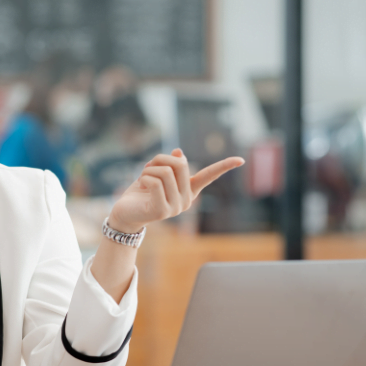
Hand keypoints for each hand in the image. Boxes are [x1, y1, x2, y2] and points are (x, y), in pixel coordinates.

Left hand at [108, 149, 244, 233]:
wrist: (125, 213)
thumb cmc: (141, 192)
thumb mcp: (157, 174)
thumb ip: (169, 165)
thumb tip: (179, 151)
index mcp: (188, 190)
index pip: (209, 176)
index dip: (224, 166)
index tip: (240, 160)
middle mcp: (187, 200)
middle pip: (179, 164)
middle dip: (160, 159)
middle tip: (148, 166)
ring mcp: (176, 207)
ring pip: (166, 172)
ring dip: (149, 169)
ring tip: (143, 178)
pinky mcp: (162, 211)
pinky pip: (155, 182)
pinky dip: (144, 178)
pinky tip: (141, 186)